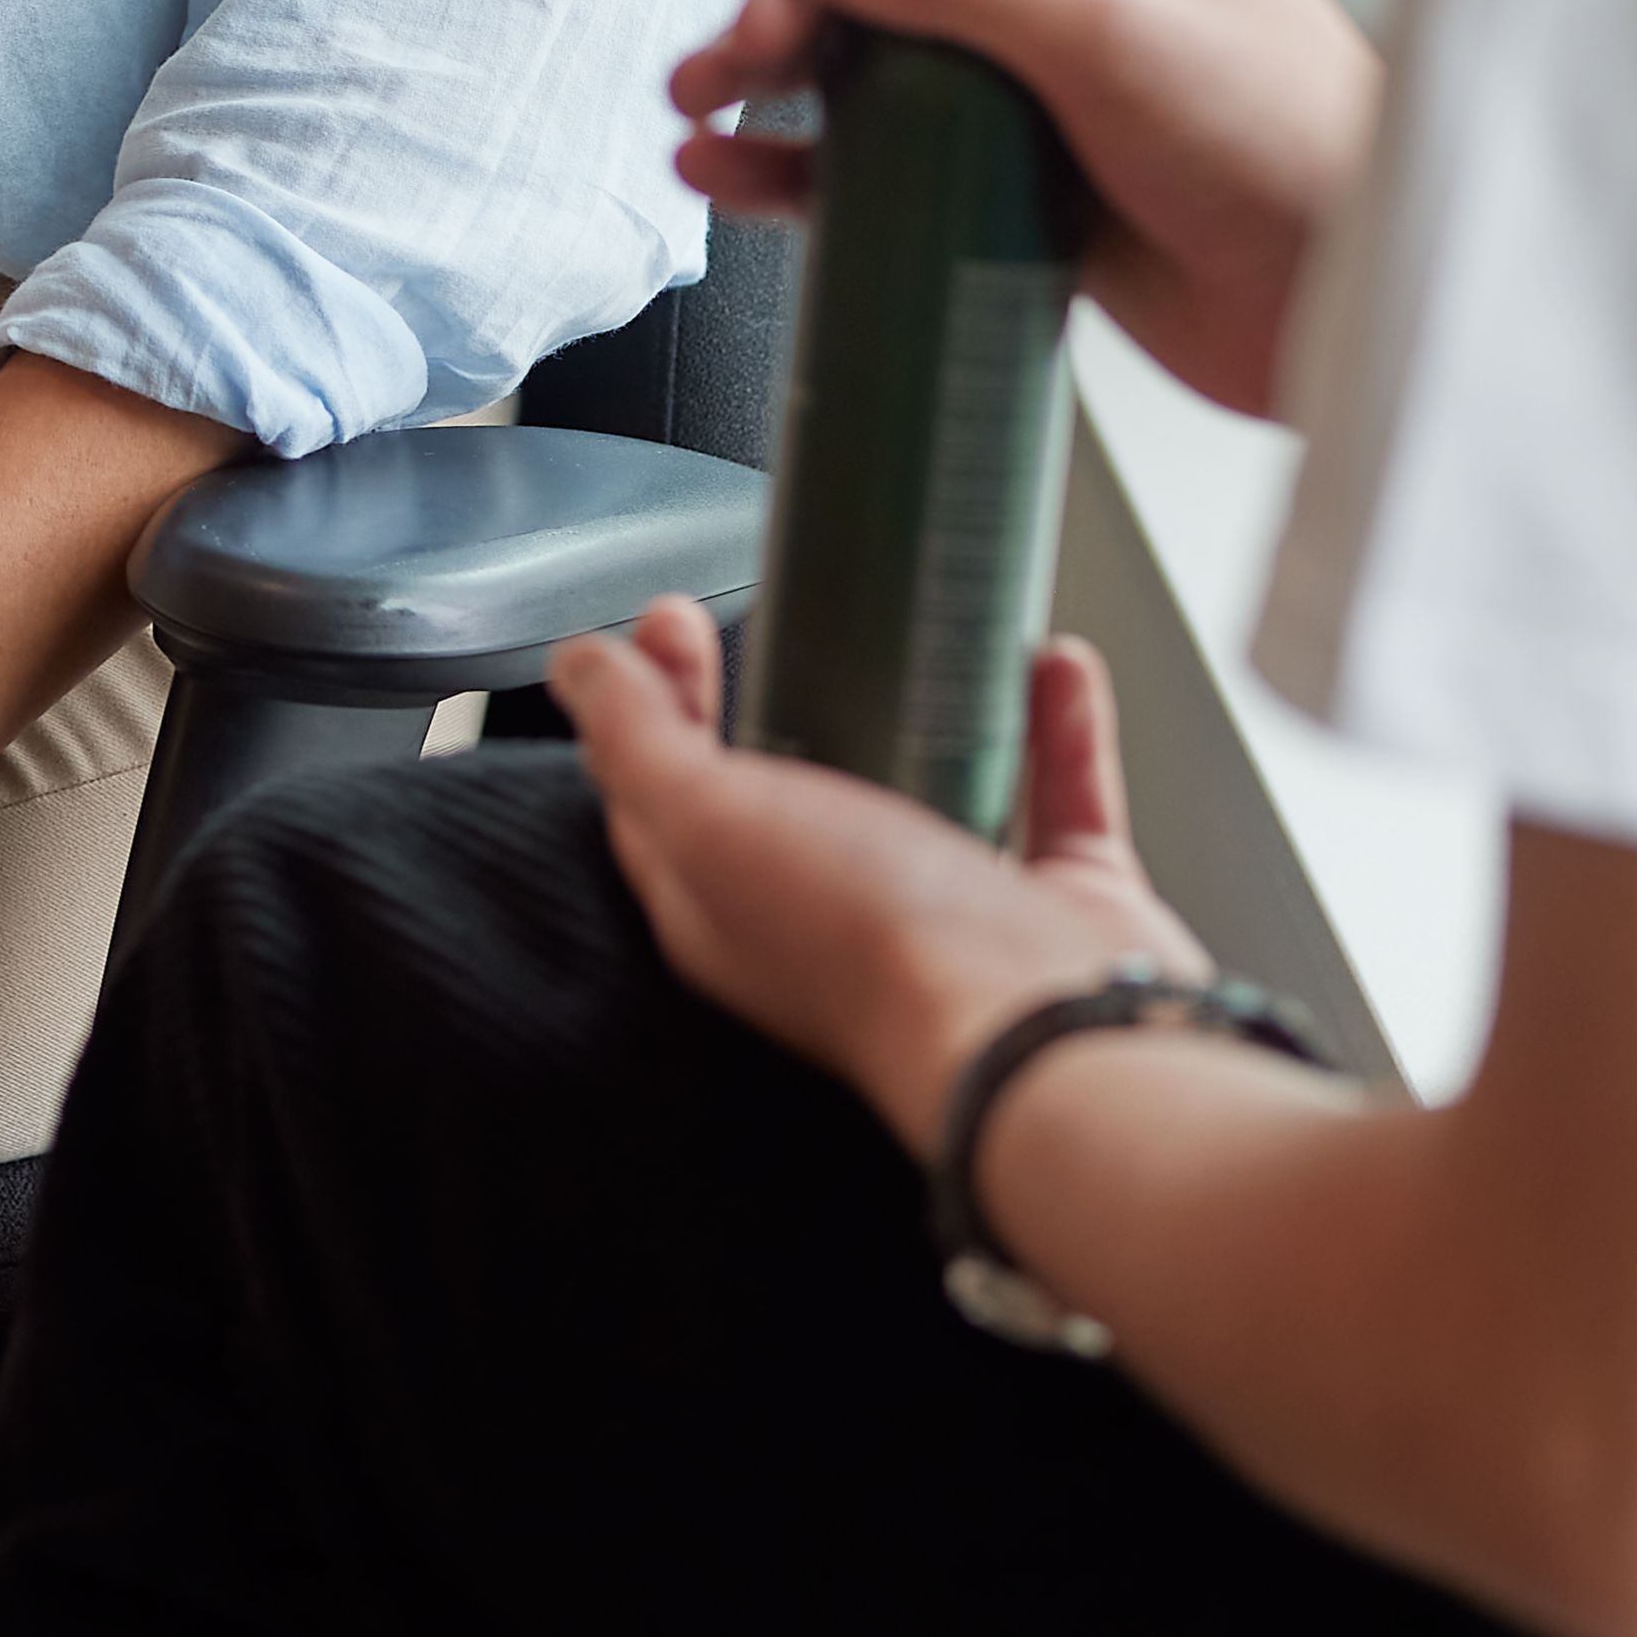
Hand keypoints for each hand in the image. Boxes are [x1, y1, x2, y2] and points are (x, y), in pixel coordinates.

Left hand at [554, 595, 1199, 1159]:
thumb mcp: (708, 823)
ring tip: (928, 616)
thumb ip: (637, 744)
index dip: (652, 698)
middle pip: (792, 779)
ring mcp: (955, 915)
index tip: (672, 617)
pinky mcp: (1058, 909)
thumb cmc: (871, 944)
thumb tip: (578, 670)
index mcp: (730, 908)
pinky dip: (1058, 727)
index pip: (664, 793)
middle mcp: (836, 915)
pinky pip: (1057, 796)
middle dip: (778, 676)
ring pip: (932, 785)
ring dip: (932, 699)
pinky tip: (1055, 663)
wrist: (1044, 1038)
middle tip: (782, 598)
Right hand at [679, 0, 1378, 414]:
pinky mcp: (1002, 147)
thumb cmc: (1295, 148)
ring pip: (859, 14)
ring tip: (710, 102)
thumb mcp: (1110, 30)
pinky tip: (733, 167)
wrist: (1347, 311)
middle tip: (758, 35)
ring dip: (768, 49)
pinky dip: (794, 145)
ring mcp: (1027, 43)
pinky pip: (870, 128)